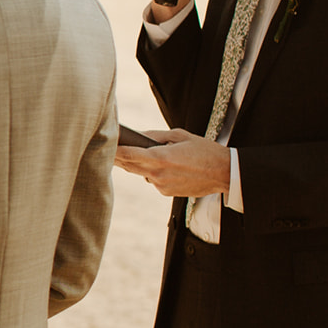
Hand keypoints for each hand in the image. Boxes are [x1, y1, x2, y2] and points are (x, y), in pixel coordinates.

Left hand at [114, 128, 230, 197]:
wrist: (223, 173)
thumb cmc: (204, 151)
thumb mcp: (180, 136)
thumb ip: (156, 136)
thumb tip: (138, 136)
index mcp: (161, 158)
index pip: (128, 155)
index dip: (113, 150)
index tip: (103, 145)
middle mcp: (158, 175)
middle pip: (129, 166)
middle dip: (118, 157)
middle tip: (107, 148)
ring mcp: (161, 186)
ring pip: (141, 173)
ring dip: (136, 164)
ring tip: (133, 152)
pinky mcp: (166, 192)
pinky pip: (153, 180)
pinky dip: (152, 172)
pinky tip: (162, 165)